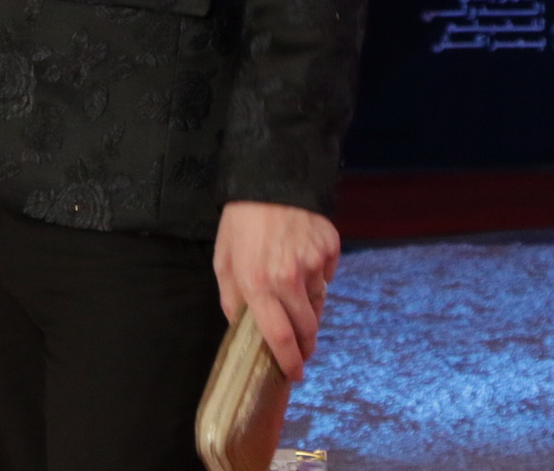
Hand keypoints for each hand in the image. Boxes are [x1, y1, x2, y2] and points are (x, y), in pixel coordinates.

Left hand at [213, 201, 339, 382]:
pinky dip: (318, 278)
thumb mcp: (223, 259)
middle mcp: (289, 278)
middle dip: (305, 345)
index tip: (294, 375)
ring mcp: (313, 263)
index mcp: (258, 284)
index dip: (289, 362)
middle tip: (300, 349)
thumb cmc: (241, 221)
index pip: (280, 338)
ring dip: (310, 311)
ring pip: (319, 303)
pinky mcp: (330, 248)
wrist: (270, 178)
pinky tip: (303, 263)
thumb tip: (240, 326)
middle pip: (307, 329)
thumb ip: (232, 297)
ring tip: (297, 302)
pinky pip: (327, 276)